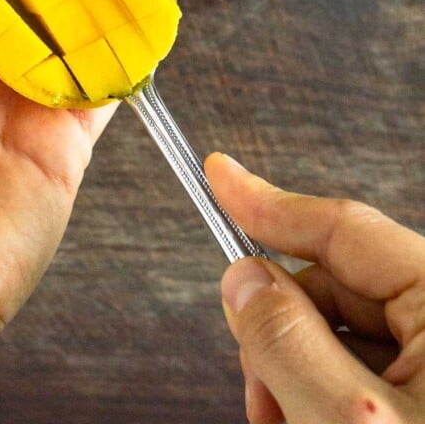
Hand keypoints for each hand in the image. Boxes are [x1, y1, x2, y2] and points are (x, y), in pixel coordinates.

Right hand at [205, 153, 424, 423]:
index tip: (218, 176)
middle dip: (279, 330)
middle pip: (333, 288)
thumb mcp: (349, 420)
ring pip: (338, 335)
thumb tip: (244, 279)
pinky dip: (318, 396)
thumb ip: (289, 342)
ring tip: (284, 423)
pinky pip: (358, 374)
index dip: (269, 204)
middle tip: (258, 387)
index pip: (343, 227)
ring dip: (292, 372)